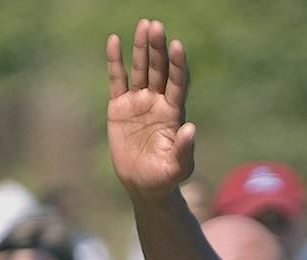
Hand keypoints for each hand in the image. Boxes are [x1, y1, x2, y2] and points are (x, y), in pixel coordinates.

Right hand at [107, 20, 195, 200]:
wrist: (144, 186)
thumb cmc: (166, 178)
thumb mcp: (178, 168)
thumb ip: (185, 150)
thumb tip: (191, 128)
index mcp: (174, 115)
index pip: (178, 84)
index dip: (178, 65)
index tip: (177, 45)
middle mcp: (158, 103)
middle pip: (160, 70)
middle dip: (158, 49)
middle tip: (156, 26)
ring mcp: (139, 103)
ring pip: (141, 70)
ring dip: (142, 48)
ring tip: (144, 25)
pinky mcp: (120, 107)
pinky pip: (117, 79)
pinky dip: (116, 61)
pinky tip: (115, 41)